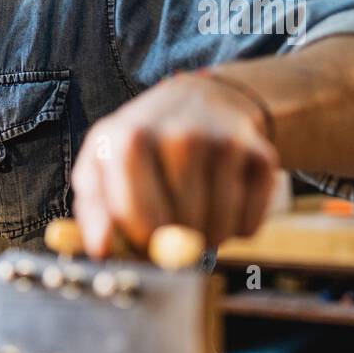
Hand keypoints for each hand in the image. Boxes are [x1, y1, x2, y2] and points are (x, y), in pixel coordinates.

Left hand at [71, 73, 279, 256]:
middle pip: (177, 229)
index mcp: (127, 138)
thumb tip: (102, 250)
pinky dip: (236, 228)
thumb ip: (93, 209)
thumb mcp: (102, 163)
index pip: (135, 215)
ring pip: (215, 231)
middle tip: (168, 228)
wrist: (204, 102)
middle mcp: (178, 135)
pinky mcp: (260, 155)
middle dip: (170, 245)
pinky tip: (222, 201)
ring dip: (205, 238)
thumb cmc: (142, 145)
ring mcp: (223, 143)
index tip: (141, 245)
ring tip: (194, 211)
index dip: (139, 242)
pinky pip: (247, 224)